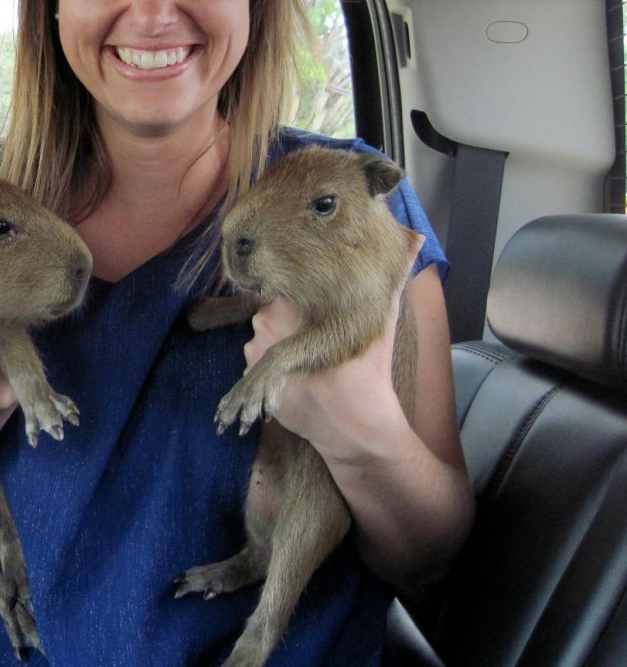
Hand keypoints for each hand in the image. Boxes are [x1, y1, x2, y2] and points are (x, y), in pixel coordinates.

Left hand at [244, 234, 423, 461]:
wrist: (352, 429)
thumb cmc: (368, 372)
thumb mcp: (383, 322)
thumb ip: (392, 278)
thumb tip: (416, 238)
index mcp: (293, 304)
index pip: (289, 282)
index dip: (304, 292)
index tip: (318, 304)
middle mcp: (264, 322)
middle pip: (274, 307)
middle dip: (293, 317)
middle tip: (319, 334)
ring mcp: (253, 349)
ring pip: (266, 332)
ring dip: (282, 339)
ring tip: (311, 358)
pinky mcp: (250, 373)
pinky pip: (259, 357)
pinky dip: (274, 361)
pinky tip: (299, 372)